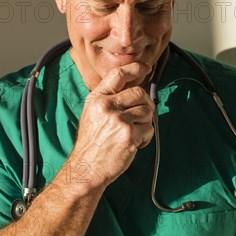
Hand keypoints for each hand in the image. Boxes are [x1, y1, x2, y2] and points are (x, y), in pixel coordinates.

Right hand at [70, 62, 155, 187]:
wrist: (86, 168)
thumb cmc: (92, 143)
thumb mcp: (93, 114)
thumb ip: (110, 100)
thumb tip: (135, 90)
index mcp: (97, 99)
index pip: (118, 75)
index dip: (135, 68)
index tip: (145, 67)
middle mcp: (106, 106)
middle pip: (140, 93)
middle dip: (146, 105)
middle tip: (141, 118)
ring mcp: (118, 120)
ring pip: (147, 111)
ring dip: (145, 124)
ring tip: (133, 134)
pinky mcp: (129, 134)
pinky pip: (149, 129)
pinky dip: (146, 138)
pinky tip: (134, 144)